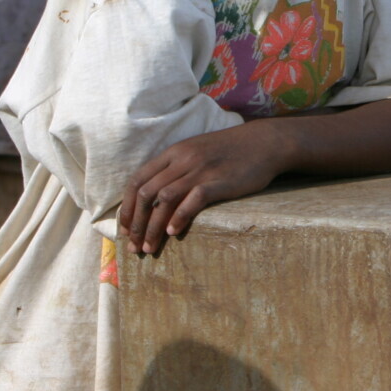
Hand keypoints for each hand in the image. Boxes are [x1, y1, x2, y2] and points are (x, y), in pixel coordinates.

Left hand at [119, 120, 294, 255]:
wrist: (264, 142)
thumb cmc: (231, 151)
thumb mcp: (197, 152)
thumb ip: (176, 168)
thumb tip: (156, 196)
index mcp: (173, 153)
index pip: (137, 180)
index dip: (127, 207)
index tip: (125, 229)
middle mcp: (182, 160)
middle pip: (146, 193)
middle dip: (136, 223)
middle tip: (133, 245)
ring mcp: (201, 170)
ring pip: (164, 199)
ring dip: (153, 227)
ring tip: (149, 248)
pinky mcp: (219, 181)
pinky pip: (193, 200)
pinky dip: (179, 217)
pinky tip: (174, 233)